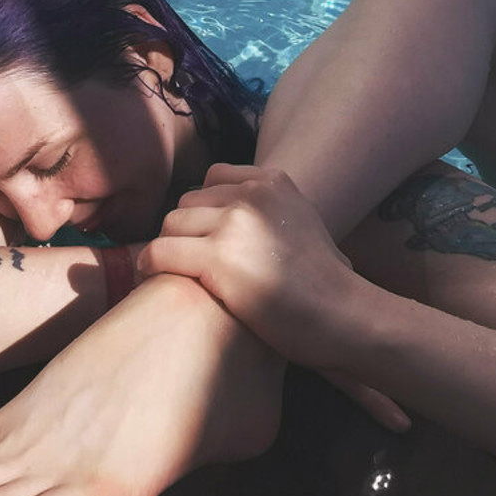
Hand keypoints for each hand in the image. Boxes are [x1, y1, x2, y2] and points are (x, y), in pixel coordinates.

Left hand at [138, 165, 409, 431]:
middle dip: (185, 232)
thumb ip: (267, 212)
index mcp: (272, 180)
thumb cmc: (326, 284)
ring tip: (175, 276)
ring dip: (169, 250)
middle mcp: (251, 194)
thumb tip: (227, 224)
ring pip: (170, 225)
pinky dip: (150, 266)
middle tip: (190, 264)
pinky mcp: (217, 258)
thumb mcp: (301, 223)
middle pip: (187, 202)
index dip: (204, 211)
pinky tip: (153, 281)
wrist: (345, 316)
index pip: (211, 179)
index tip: (206, 238)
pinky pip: (159, 252)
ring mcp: (234, 223)